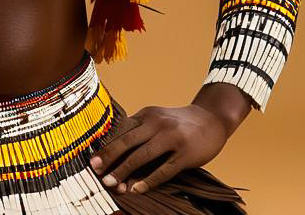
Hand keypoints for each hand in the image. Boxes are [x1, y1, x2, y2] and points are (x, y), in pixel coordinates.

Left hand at [89, 104, 227, 195]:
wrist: (211, 119)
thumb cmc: (179, 124)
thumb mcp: (157, 120)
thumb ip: (140, 133)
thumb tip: (117, 156)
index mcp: (146, 115)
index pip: (121, 131)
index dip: (107, 147)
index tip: (93, 161)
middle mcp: (156, 123)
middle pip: (127, 141)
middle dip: (110, 158)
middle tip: (96, 171)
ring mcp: (171, 138)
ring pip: (142, 156)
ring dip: (124, 171)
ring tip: (112, 184)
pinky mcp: (185, 153)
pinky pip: (164, 169)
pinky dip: (149, 180)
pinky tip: (138, 189)